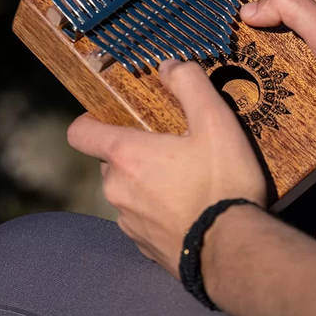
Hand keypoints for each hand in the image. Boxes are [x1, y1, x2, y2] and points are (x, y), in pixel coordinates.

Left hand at [66, 59, 267, 277]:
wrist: (234, 251)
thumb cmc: (223, 184)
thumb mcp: (216, 122)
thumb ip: (190, 85)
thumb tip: (171, 64)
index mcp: (126, 156)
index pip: (81, 132)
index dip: (92, 120)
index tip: (115, 118)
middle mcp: (117, 190)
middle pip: (111, 161)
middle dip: (136, 152)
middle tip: (174, 148)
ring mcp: (129, 223)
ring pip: (129, 192)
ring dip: (149, 184)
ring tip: (189, 182)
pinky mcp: (145, 248)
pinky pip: (145, 220)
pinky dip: (161, 212)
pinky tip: (193, 211)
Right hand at [240, 0, 315, 134]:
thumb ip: (289, 8)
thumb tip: (248, 9)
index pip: (278, 10)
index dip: (254, 26)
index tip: (232, 47)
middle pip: (287, 41)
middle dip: (267, 58)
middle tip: (242, 80)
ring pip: (300, 68)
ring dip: (285, 82)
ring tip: (262, 100)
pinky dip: (305, 98)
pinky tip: (292, 110)